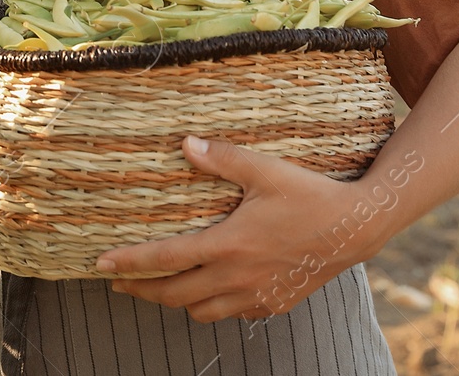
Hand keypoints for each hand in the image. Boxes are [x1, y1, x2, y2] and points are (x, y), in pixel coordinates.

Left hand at [94, 137, 395, 321]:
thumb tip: (184, 143)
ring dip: (175, 301)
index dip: (130, 262)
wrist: (356, 228)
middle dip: (141, 289)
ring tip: (159, 287)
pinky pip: (231, 315)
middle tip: (117, 280)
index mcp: (228, 245)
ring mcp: (256, 296)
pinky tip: (208, 291)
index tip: (102, 263)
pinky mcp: (274, 304)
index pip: (165, 259)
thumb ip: (221, 158)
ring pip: (200, 311)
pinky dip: (211, 306)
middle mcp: (237, 277)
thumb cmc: (309, 194)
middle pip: (174, 294)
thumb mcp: (264, 169)